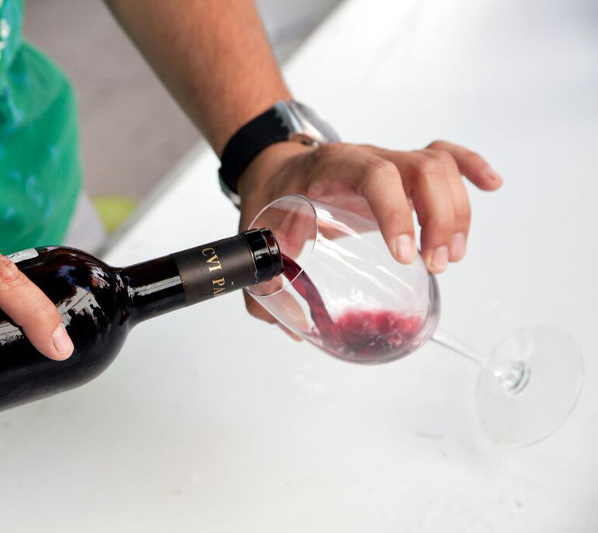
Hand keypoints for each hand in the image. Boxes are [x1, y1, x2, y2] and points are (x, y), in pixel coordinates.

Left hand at [237, 140, 501, 326]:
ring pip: (439, 166)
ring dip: (455, 211)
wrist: (274, 166)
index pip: (375, 175)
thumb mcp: (260, 234)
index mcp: (331, 168)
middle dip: (439, 219)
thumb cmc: (271, 196)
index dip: (396, 212)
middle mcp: (367, 157)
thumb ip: (265, 281)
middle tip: (435, 265)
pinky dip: (471, 167)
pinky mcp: (402, 169)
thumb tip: (286, 324)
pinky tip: (491, 186)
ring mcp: (388, 159)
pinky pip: (444, 155)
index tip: (404, 256)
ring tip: (449, 256)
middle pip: (422, 168)